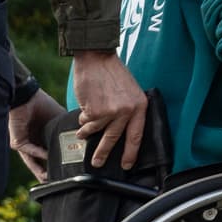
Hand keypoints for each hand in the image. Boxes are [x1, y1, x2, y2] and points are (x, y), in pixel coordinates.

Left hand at [8, 89, 64, 177]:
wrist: (28, 97)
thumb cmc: (43, 106)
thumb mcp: (59, 122)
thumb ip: (67, 131)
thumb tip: (84, 138)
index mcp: (42, 142)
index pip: (49, 158)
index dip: (55, 166)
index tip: (65, 174)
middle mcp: (33, 145)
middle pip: (39, 164)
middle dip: (46, 174)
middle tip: (55, 183)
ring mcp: (24, 145)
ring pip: (31, 162)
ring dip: (39, 170)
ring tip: (47, 179)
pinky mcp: (17, 142)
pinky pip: (29, 149)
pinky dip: (38, 153)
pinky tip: (47, 156)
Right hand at [72, 51, 147, 170]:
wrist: (96, 57)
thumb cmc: (111, 72)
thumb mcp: (129, 91)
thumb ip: (127, 109)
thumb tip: (118, 129)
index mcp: (139, 106)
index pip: (137, 135)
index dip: (131, 152)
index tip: (127, 164)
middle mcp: (127, 111)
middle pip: (114, 138)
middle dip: (103, 153)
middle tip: (97, 163)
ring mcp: (110, 112)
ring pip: (96, 130)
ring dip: (87, 132)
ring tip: (83, 132)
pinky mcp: (94, 111)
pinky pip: (86, 122)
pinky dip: (83, 119)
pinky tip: (84, 110)